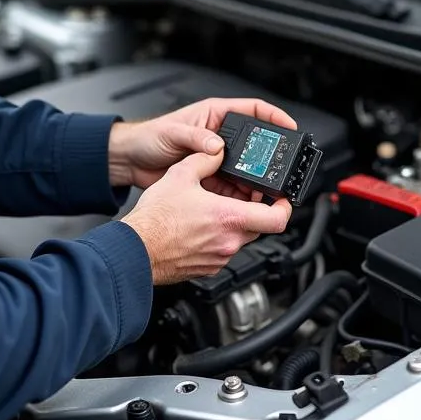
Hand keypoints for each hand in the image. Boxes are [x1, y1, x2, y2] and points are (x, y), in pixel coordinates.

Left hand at [107, 97, 296, 198]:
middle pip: (254, 145)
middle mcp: (219, 136)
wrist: (131, 162)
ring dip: (253, 181)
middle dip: (267, 157)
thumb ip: (196, 137)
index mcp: (215, 115)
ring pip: (245, 169)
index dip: (274, 117)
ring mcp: (216, 159)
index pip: (253, 111)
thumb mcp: (173, 132)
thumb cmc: (148, 137)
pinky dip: (238, 196)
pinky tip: (241, 202)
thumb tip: (217, 145)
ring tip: (260, 191)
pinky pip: (231, 188)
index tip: (290, 127)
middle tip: (277, 168)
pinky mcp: (210, 179)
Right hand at [121, 150, 292, 282]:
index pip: (278, 218)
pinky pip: (222, 251)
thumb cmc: (154, 220)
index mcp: (230, 218)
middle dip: (255, 211)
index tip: (281, 198)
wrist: (135, 250)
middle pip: (260, 227)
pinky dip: (217, 238)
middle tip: (244, 197)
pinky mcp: (207, 269)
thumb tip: (217, 150)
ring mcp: (219, 258)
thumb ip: (205, 159)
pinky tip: (199, 227)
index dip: (285, 207)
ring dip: (233, 224)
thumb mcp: (181, 175)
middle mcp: (229, 242)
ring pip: (240, 239)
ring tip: (212, 210)